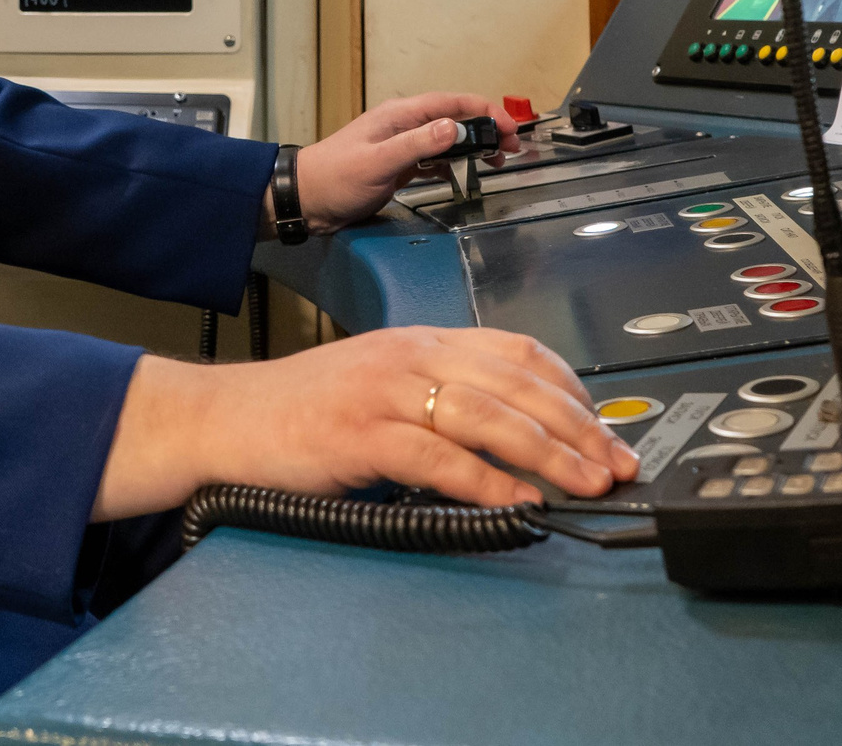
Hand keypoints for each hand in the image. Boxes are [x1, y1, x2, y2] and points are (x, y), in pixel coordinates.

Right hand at [92, 326, 637, 520]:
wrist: (224, 420)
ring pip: (487, 413)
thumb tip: (516, 441)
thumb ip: (442, 400)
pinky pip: (437, 455)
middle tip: (617, 463)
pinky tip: (517, 502)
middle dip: (579, 426)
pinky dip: (485, 480)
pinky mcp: (359, 431)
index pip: (518, 351)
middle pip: (516, 381)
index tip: (606, 429)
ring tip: (587, 483)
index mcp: (422, 340)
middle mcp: (410, 354)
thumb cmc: (303, 412)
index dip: (573, 390)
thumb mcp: (383, 386)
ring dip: (548, 452)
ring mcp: (385, 389)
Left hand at [290, 93, 523, 232]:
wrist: (305, 199)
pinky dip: (454, 163)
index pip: (451, 103)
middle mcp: (403, 124)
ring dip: (474, 147)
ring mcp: (402, 144)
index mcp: (400, 115)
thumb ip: (417, 145)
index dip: (485, 111)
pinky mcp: (398, 165)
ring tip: (497, 161)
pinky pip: (435, 158)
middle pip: (454, 119)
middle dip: (486, 129)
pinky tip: (466, 173)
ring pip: (447, 139)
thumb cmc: (335, 178)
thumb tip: (454, 128)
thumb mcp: (378, 162)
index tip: (510, 127)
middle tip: (513, 149)